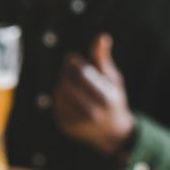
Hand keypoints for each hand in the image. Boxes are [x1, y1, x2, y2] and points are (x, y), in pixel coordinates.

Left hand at [54, 33, 135, 155]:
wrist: (113, 133)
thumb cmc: (113, 99)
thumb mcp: (113, 79)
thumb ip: (103, 59)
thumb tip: (102, 36)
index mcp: (106, 97)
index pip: (81, 72)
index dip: (72, 62)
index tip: (71, 59)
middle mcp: (93, 112)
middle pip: (67, 82)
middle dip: (65, 72)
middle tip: (68, 68)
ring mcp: (79, 121)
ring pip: (59, 93)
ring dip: (61, 83)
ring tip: (68, 81)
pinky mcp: (68, 127)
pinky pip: (56, 105)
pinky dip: (59, 97)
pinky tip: (67, 95)